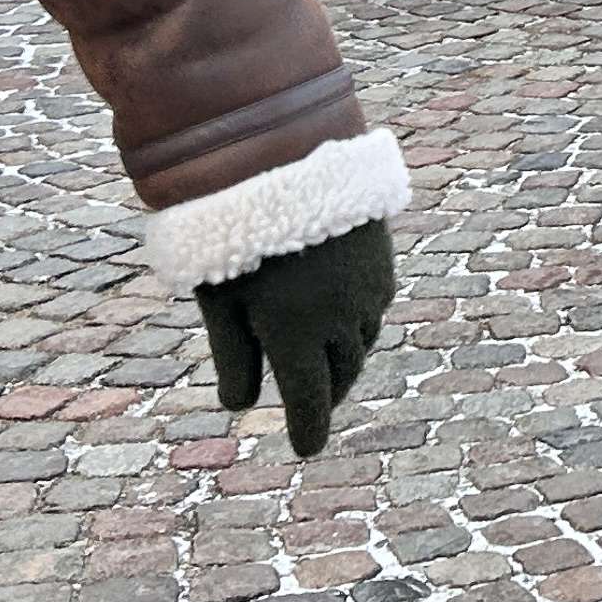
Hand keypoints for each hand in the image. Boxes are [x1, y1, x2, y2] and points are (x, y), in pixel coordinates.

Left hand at [193, 219, 393, 458]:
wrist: (282, 153)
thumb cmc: (232, 227)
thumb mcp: (220, 297)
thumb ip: (232, 356)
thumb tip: (239, 405)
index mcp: (295, 336)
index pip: (310, 403)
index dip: (308, 430)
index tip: (305, 448)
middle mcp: (339, 319)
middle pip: (341, 376)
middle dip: (327, 394)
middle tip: (312, 404)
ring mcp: (366, 288)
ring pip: (362, 343)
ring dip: (345, 358)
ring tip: (325, 360)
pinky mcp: (381, 258)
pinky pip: (375, 308)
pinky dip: (358, 324)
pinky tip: (342, 315)